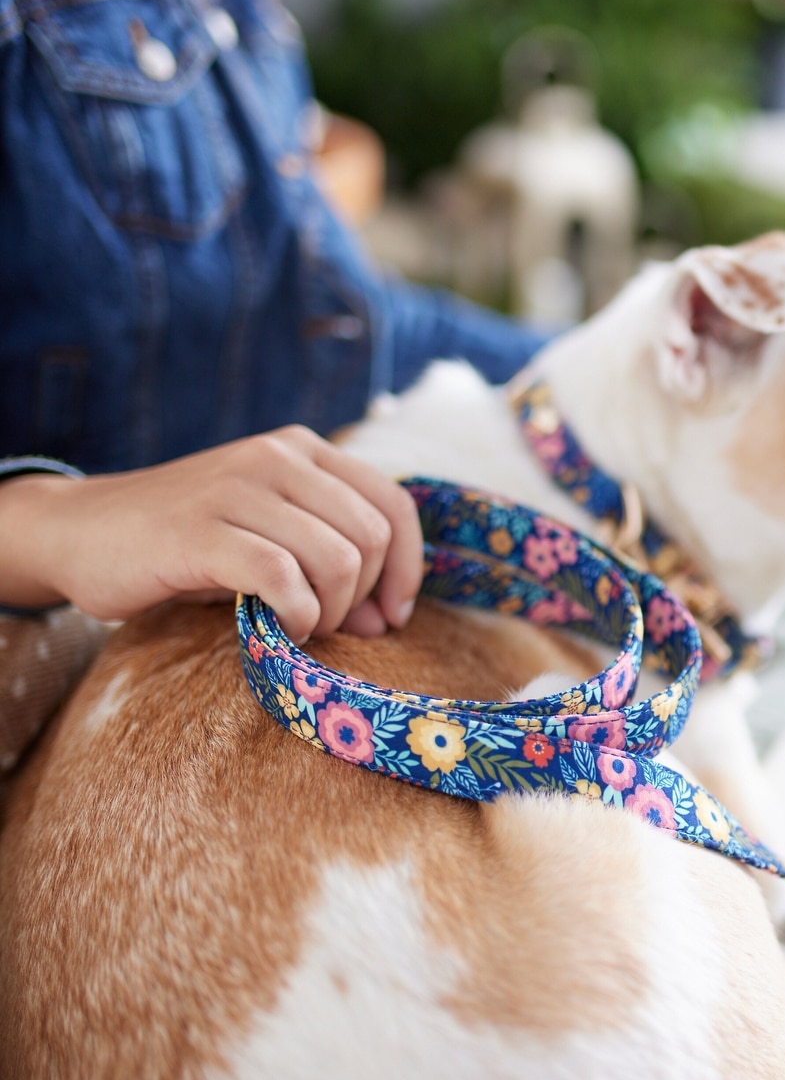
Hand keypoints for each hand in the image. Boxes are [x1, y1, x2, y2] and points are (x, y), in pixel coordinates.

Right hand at [0, 427, 422, 641]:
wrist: (82, 531)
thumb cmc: (188, 542)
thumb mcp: (272, 538)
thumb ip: (333, 566)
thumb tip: (389, 621)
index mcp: (304, 450)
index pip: (394, 505)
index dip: (408, 568)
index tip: (394, 614)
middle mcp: (277, 456)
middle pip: (372, 537)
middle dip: (364, 597)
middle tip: (330, 626)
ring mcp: (238, 487)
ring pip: (336, 558)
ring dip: (330, 612)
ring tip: (299, 626)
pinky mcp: (200, 529)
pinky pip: (282, 577)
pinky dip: (296, 615)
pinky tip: (279, 629)